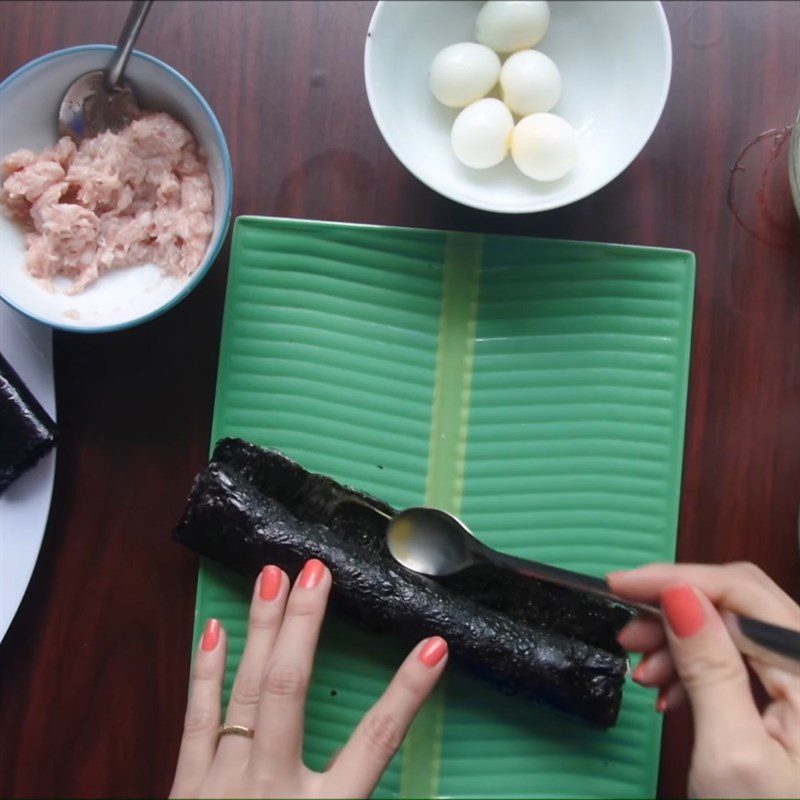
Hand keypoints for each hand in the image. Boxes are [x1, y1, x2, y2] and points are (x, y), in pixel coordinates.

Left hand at [170, 559, 447, 798]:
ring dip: (262, 629)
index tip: (433, 648)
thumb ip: (358, 791)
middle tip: (317, 570)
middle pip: (291, 689)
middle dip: (306, 624)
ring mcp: (223, 782)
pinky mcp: (187, 786)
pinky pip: (197, 718)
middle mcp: (271, 788)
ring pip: (246, 690)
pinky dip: (206, 671)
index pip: (377, 742)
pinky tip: (213, 628)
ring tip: (272, 575)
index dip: (407, 693)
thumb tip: (401, 769)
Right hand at [608, 562, 799, 798]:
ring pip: (734, 630)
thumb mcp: (731, 755)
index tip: (623, 585)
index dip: (675, 579)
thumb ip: (709, 668)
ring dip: (680, 641)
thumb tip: (679, 597)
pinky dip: (697, 667)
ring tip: (643, 670)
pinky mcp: (792, 701)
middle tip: (626, 629)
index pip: (741, 594)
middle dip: (674, 608)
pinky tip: (671, 691)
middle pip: (739, 605)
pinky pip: (740, 660)